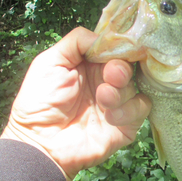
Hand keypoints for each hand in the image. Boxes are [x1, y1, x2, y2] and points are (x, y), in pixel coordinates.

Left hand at [0, 27, 150, 180]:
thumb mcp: (50, 61)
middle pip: (128, 65)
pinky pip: (142, 108)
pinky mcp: (127, 124)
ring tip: (103, 99)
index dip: (119, 46)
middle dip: (121, 68)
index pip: (114, 48)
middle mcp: (106, 81)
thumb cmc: (39, 101)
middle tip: (111, 76)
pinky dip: (128, 110)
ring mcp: (117, 103)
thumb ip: (77, 41)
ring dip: (121, 91)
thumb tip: (106, 37)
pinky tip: (109, 117)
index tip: (118, 48)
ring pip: (136, 85)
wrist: (40, 143)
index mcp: (90, 65)